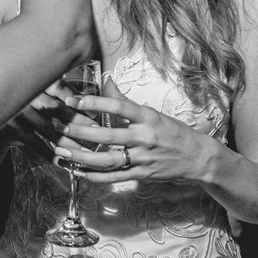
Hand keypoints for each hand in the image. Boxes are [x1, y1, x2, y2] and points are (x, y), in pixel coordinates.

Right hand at [0, 83, 92, 163]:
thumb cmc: (26, 111)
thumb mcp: (40, 100)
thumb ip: (61, 98)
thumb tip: (94, 107)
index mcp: (34, 82)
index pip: (59, 87)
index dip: (78, 99)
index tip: (95, 112)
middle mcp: (24, 94)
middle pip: (56, 108)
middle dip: (78, 121)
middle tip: (96, 132)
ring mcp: (16, 112)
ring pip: (48, 129)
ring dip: (69, 142)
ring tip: (85, 152)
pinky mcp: (11, 129)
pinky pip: (36, 144)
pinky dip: (52, 154)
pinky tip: (65, 162)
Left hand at [54, 83, 216, 184]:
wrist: (197, 157)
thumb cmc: (172, 131)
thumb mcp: (152, 113)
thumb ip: (126, 101)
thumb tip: (107, 81)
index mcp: (147, 117)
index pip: (118, 107)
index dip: (94, 103)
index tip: (73, 101)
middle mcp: (144, 137)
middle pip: (107, 136)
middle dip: (81, 132)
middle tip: (60, 127)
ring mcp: (142, 158)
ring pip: (107, 159)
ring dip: (82, 156)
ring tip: (62, 151)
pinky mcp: (141, 175)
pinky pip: (114, 177)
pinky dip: (94, 176)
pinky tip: (77, 171)